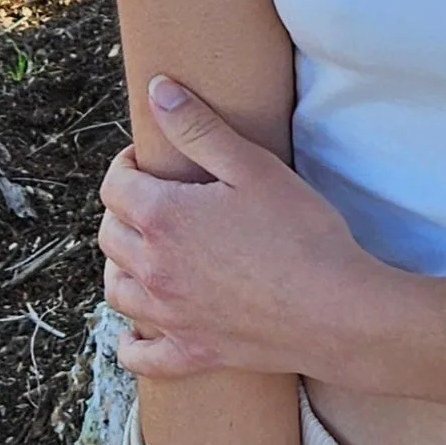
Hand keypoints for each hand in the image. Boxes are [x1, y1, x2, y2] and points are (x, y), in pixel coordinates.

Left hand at [99, 78, 385, 379]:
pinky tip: (141, 330)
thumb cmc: (301, 232)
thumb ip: (200, 128)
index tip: (149, 159)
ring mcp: (168, 316)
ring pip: (117, 289)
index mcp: (163, 218)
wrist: (335, 309)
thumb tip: (157, 91)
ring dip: (123, 266)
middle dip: (125, 210)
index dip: (127, 165)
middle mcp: (152, 269)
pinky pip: (140, 353)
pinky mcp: (190, 352)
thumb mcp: (253, 167)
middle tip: (155, 199)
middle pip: (110, 235)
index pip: (115, 185)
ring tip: (147, 252)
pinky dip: (133, 341)